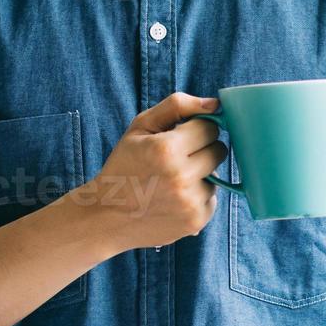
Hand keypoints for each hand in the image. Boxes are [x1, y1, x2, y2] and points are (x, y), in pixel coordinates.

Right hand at [75, 91, 227, 253]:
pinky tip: (174, 198)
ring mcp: (190, 202)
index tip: (180, 136)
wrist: (106, 215)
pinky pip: (212, 199)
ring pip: (217, 175)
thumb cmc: (124, 165)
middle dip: (201, 149)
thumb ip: (177, 106)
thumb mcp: (140, 126)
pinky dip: (197, 196)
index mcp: (166, 149)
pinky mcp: (196, 221)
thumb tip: (215, 104)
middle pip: (218, 150)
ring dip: (200, 175)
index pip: (209, 128)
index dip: (194, 129)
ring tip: (171, 181)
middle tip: (177, 157)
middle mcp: (181, 177)